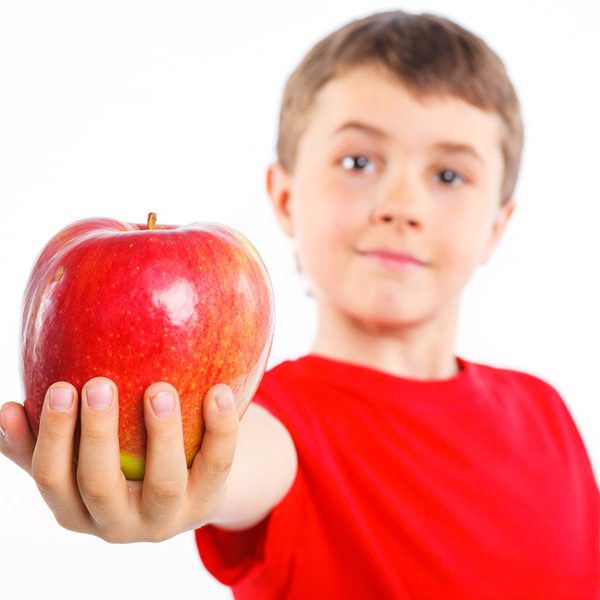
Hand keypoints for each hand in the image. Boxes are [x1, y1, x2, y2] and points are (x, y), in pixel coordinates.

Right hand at [0, 378, 239, 542]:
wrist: (189, 489)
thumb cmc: (123, 463)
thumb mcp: (84, 462)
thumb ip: (47, 440)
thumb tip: (7, 407)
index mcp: (79, 511)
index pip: (53, 478)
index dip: (47, 437)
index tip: (54, 387)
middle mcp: (120, 522)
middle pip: (100, 484)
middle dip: (96, 434)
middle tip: (97, 385)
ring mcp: (168, 516)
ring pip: (162, 481)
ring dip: (160, 433)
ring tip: (158, 389)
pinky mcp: (208, 500)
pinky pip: (217, 463)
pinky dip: (220, 428)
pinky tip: (218, 391)